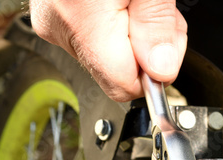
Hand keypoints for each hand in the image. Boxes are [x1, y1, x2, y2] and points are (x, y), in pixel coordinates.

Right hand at [30, 0, 186, 101]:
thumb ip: (157, 26)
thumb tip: (161, 72)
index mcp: (84, 21)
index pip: (124, 87)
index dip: (154, 75)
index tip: (168, 48)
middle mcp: (61, 27)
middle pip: (116, 74)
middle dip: (148, 53)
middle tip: (159, 15)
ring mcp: (54, 22)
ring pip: (106, 58)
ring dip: (135, 38)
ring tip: (141, 3)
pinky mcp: (56, 16)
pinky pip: (93, 39)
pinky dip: (117, 26)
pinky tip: (123, 3)